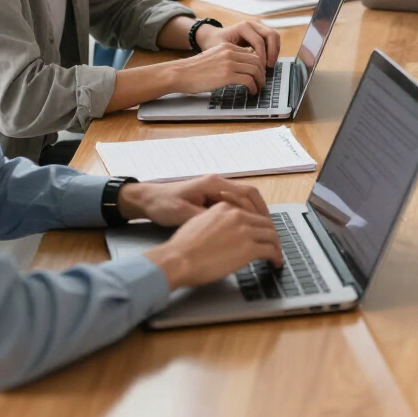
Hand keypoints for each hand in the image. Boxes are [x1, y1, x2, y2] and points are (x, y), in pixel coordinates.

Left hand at [117, 174, 269, 224]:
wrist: (148, 200)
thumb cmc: (164, 205)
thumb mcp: (183, 214)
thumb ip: (206, 218)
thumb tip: (228, 226)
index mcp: (214, 184)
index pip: (246, 193)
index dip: (259, 209)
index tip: (267, 226)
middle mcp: (217, 184)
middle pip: (248, 195)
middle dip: (261, 212)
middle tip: (270, 231)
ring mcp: (214, 190)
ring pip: (242, 199)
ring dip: (253, 214)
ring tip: (261, 232)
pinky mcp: (210, 198)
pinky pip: (233, 204)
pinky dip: (243, 215)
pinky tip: (244, 229)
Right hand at [144, 200, 282, 289]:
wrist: (178, 259)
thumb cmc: (182, 247)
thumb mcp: (197, 221)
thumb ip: (214, 221)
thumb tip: (222, 230)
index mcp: (225, 207)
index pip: (250, 213)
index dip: (259, 224)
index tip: (261, 232)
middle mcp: (237, 215)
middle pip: (264, 222)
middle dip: (271, 234)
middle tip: (273, 244)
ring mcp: (245, 231)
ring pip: (271, 235)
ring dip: (276, 246)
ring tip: (276, 254)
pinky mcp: (248, 248)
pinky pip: (270, 250)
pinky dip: (276, 256)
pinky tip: (275, 263)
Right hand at [170, 41, 266, 93]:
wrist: (179, 73)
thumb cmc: (193, 69)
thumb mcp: (213, 57)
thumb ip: (226, 58)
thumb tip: (240, 69)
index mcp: (227, 46)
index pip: (252, 53)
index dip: (258, 64)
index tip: (258, 74)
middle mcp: (230, 52)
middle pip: (257, 60)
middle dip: (262, 73)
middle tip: (262, 82)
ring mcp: (229, 63)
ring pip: (255, 70)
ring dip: (260, 81)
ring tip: (258, 88)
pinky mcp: (226, 75)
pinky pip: (248, 80)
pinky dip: (253, 87)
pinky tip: (251, 91)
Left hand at [197, 19, 280, 66]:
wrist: (212, 36)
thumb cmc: (215, 43)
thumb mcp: (222, 49)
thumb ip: (235, 55)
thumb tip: (249, 67)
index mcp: (243, 26)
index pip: (259, 41)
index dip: (262, 56)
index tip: (261, 68)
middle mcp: (253, 24)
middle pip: (271, 35)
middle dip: (272, 51)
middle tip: (269, 66)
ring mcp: (258, 27)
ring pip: (274, 36)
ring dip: (275, 50)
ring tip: (270, 64)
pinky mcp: (260, 32)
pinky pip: (272, 39)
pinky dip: (273, 49)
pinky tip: (268, 61)